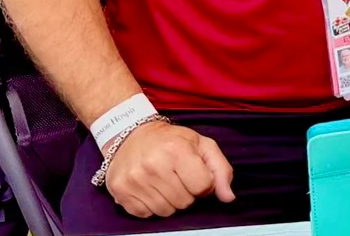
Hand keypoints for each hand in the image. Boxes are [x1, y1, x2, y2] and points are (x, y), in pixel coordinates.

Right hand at [104, 121, 234, 218]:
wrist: (130, 134)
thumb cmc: (171, 141)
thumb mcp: (201, 144)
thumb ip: (221, 170)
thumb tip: (228, 197)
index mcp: (177, 149)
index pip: (202, 186)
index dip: (204, 184)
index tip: (196, 174)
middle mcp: (153, 165)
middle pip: (184, 202)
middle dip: (187, 193)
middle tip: (178, 178)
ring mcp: (134, 179)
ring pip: (166, 211)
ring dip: (170, 201)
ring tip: (165, 183)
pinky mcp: (120, 191)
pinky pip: (146, 214)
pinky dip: (151, 206)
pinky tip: (150, 189)